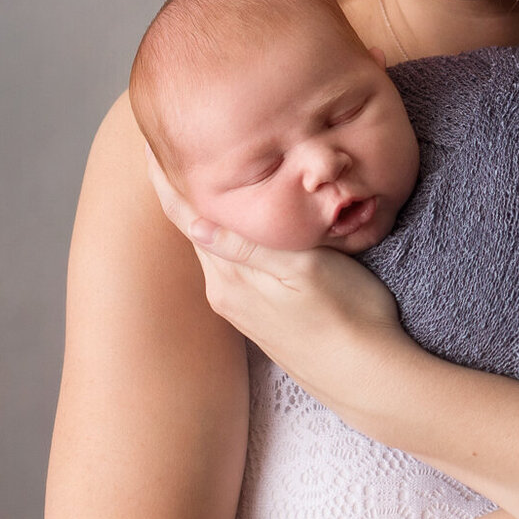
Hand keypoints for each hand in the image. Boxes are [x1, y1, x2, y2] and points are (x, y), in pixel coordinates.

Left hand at [145, 146, 415, 411]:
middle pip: (193, 227)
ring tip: (199, 171)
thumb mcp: (303, 271)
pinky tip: (238, 222)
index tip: (151, 140)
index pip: (184, 215)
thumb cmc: (348, 316)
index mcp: (229, 278)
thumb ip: (247, 247)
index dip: (166, 177)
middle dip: (181, 188)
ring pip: (213, 245)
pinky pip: (232, 264)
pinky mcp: (261, 315)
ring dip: (204, 210)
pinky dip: (227, 234)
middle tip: (172, 141)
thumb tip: (194, 220)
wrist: (368, 378)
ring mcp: (242, 307)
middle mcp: (225, 293)